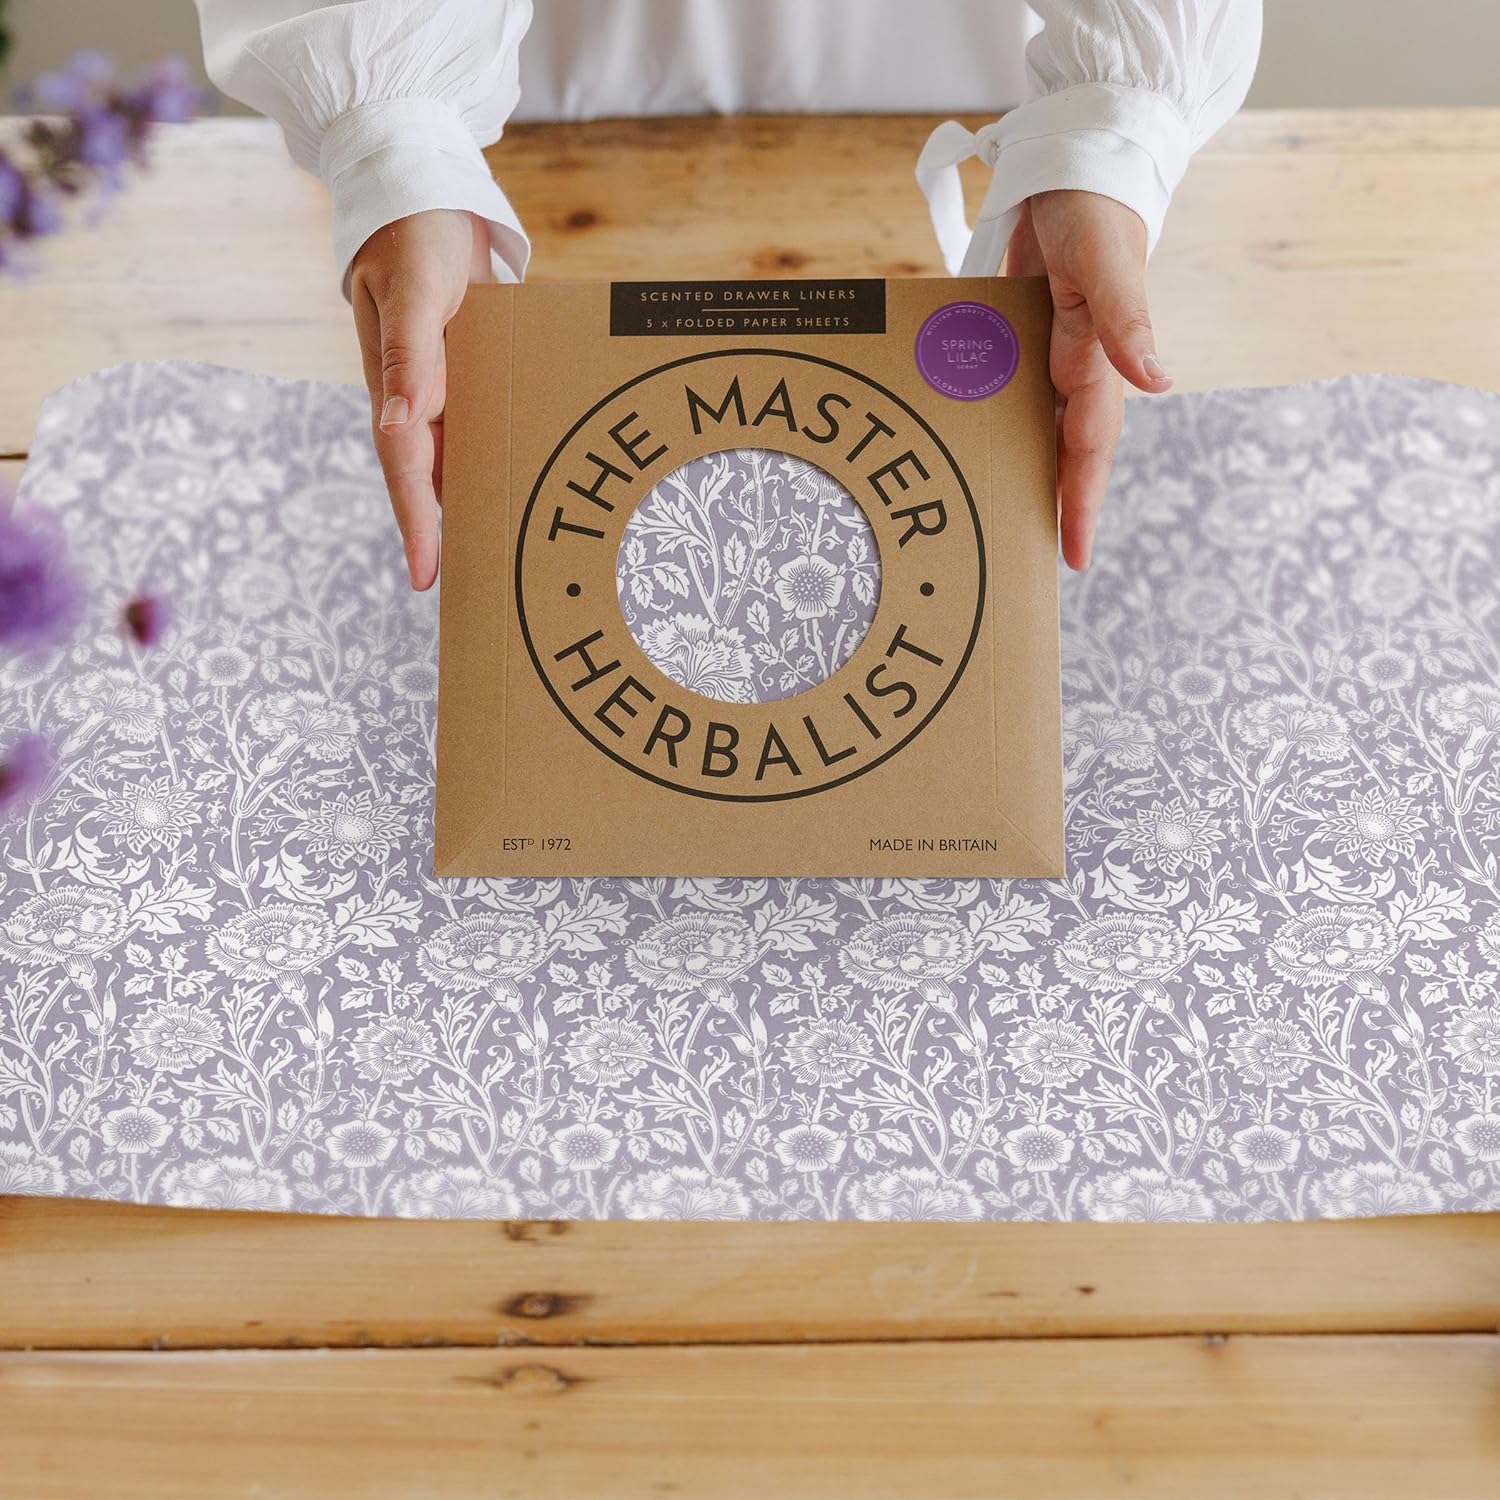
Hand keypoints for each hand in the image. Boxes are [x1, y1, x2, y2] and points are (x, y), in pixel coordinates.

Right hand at [350, 209, 491, 589]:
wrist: (422, 195)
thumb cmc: (413, 236)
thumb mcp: (410, 288)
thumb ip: (405, 354)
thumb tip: (395, 424)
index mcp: (395, 385)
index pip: (406, 467)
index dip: (417, 524)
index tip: (428, 577)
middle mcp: (414, 398)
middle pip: (429, 481)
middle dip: (445, 536)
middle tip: (471, 592)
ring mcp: (438, 390)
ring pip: (454, 463)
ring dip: (470, 507)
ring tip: (496, 562)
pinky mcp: (463, 377)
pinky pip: (479, 431)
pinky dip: (492, 464)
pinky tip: (515, 490)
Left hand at [1005, 190, 1171, 569]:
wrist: (1077, 160)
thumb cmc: (1097, 207)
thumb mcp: (1109, 261)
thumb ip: (1129, 319)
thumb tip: (1160, 380)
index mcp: (1095, 362)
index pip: (1086, 450)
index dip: (1078, 504)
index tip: (1069, 557)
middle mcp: (1076, 368)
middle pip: (1063, 453)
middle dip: (1053, 505)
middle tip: (1032, 561)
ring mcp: (1049, 355)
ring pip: (1037, 430)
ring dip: (1026, 472)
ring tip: (1002, 520)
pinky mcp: (1023, 335)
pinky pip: (1012, 393)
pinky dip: (999, 425)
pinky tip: (969, 447)